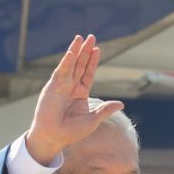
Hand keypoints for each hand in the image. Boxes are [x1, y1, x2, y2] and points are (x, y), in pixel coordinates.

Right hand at [25, 34, 124, 165]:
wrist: (54, 137)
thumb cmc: (72, 132)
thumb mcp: (92, 120)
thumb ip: (105, 110)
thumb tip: (121, 104)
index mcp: (80, 93)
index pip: (88, 73)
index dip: (92, 61)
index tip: (97, 49)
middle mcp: (71, 87)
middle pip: (80, 65)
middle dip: (85, 51)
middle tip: (91, 36)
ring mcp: (61, 85)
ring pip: (70, 64)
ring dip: (75, 51)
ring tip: (80, 37)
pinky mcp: (52, 87)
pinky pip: (61, 71)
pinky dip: (66, 61)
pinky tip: (72, 52)